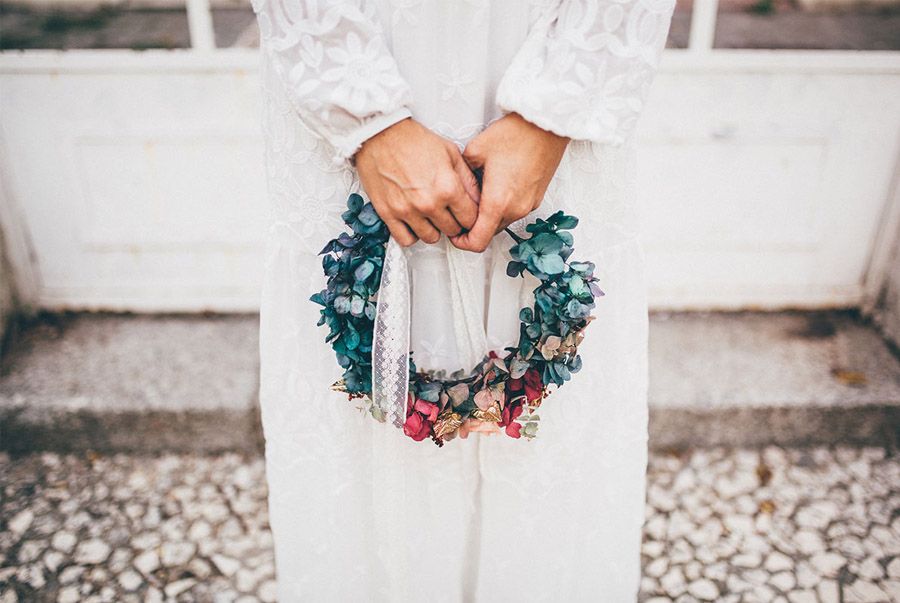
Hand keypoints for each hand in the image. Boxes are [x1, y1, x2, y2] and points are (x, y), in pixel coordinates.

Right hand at [354, 117, 480, 246]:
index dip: (471, 217)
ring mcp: (408, 211)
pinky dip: (412, 234)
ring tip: (431, 216)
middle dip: (454, 222)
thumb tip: (477, 198)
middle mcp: (429, 202)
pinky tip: (414, 222)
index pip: (470, 219)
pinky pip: (406, 239)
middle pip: (452, 230)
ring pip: (431, 238)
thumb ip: (467, 179)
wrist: (380, 134)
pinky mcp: (389, 214)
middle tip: (448, 213)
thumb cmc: (413, 140)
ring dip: (434, 229)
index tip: (466, 214)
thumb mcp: (450, 152)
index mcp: (448, 187)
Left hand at [451, 112, 568, 252]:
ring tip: (479, 194)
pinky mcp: (536, 198)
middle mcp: (515, 209)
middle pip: (489, 234)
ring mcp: (528, 205)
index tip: (454, 232)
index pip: (477, 242)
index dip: (461, 242)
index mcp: (497, 202)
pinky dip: (502, 207)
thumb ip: (462, 176)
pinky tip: (496, 186)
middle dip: (474, 227)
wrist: (547, 124)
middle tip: (462, 211)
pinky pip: (514, 211)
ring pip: (501, 222)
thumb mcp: (475, 151)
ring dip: (489, 216)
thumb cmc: (515, 134)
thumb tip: (458, 185)